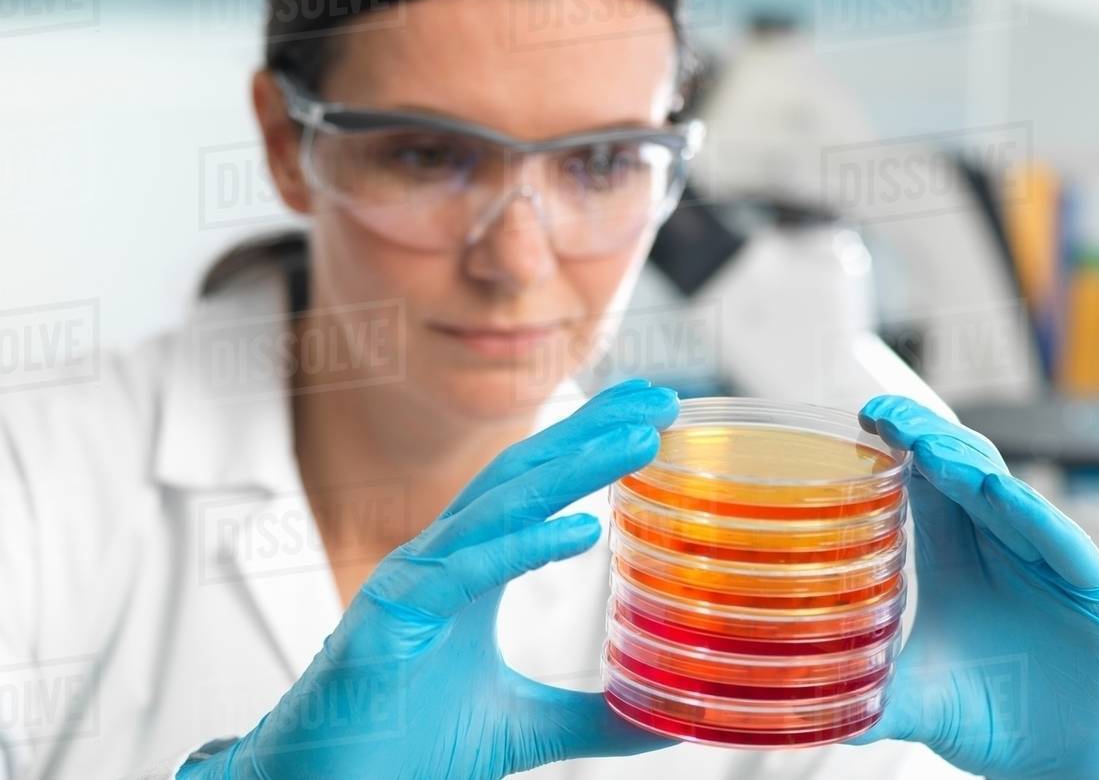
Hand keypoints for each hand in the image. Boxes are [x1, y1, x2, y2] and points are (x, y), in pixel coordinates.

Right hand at [178, 378, 679, 779]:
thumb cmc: (403, 745)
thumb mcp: (522, 726)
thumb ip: (591, 717)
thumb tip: (662, 721)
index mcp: (469, 570)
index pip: (535, 487)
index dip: (588, 443)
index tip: (650, 414)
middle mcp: (442, 560)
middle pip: (523, 474)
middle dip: (590, 430)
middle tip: (659, 398)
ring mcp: (414, 580)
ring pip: (499, 505)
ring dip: (573, 466)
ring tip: (638, 442)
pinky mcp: (390, 615)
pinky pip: (464, 570)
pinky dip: (523, 545)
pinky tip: (582, 528)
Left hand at [849, 396, 1098, 779]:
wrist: (1062, 763)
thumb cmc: (988, 717)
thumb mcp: (918, 701)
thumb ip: (870, 694)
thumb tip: (805, 706)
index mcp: (951, 555)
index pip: (922, 482)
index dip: (897, 445)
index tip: (863, 418)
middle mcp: (998, 545)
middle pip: (961, 470)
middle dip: (923, 437)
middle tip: (885, 416)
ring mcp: (1046, 562)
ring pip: (1005, 493)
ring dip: (966, 465)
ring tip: (926, 446)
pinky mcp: (1093, 589)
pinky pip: (1060, 542)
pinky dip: (1031, 514)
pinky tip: (997, 491)